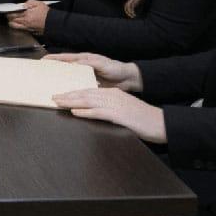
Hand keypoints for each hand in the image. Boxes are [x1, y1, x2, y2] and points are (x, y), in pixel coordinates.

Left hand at [6, 0, 47, 33]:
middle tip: (8, 15)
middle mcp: (25, 22)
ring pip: (15, 26)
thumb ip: (29, 2)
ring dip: (12, 23)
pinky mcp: (30, 31)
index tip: (7, 11)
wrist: (52, 23)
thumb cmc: (46, 13)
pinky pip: (20, 29)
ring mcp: (27, 27)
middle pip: (12, 20)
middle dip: (9, 17)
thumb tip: (23, 4)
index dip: (9, 12)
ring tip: (11, 20)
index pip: (13, 14)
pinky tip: (18, 24)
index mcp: (26, 14)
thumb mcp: (38, 3)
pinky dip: (17, 27)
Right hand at [44, 53, 140, 87]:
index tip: (43, 60)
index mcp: (84, 59)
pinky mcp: (88, 86)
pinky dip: (69, 90)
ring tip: (49, 85)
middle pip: (64, 67)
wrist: (127, 79)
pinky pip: (76, 87)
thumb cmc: (116, 68)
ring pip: (68, 78)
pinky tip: (64, 95)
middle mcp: (83, 67)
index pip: (66, 58)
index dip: (54, 59)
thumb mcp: (102, 63)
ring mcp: (85, 76)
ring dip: (60, 81)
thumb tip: (74, 63)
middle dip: (53, 69)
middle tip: (41, 73)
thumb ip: (89, 62)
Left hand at [51, 88, 166, 142]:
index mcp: (114, 94)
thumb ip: (110, 110)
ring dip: (72, 101)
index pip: (89, 91)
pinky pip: (99, 112)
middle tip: (53, 97)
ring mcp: (116, 105)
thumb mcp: (124, 111)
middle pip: (86, 93)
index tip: (61, 95)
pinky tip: (75, 112)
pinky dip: (86, 112)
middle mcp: (113, 96)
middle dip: (68, 95)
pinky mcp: (120, 115)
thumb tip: (94, 112)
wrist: (162, 123)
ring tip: (58, 102)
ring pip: (89, 101)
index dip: (74, 93)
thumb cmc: (144, 120)